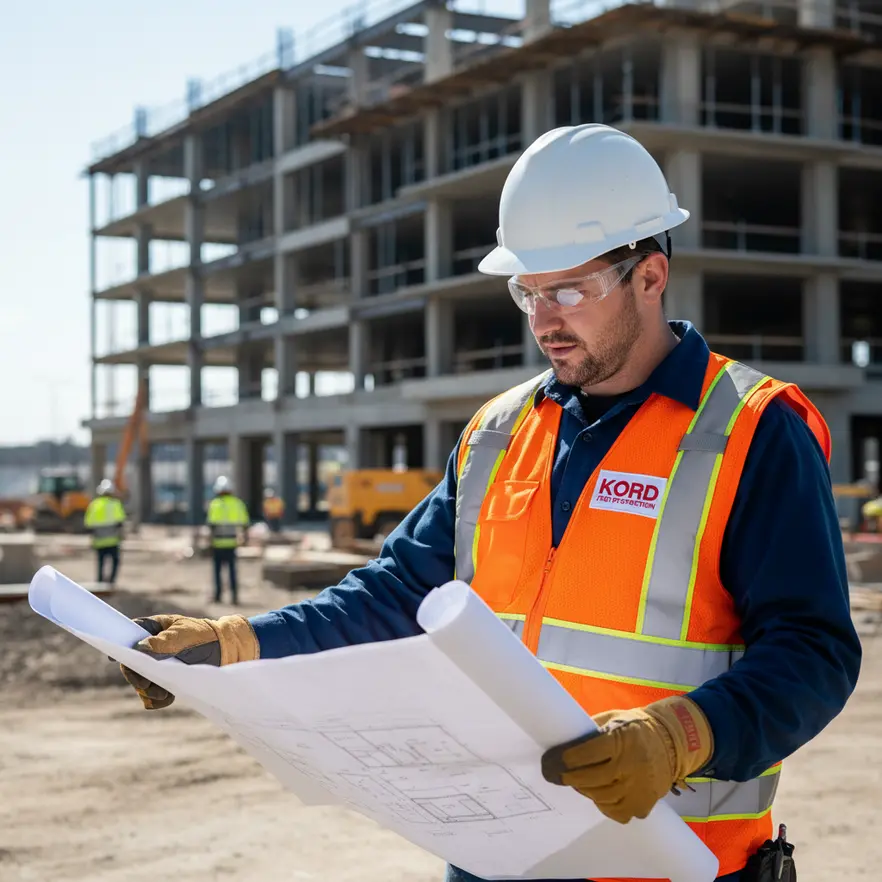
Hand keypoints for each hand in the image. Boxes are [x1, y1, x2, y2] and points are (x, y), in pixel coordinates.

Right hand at [119, 614, 258, 709]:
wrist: (228, 653)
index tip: (113, 655)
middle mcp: (151, 648)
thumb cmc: (206, 636)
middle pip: (130, 664)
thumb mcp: (186, 635)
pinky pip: (151, 697)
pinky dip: (157, 699)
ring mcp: (156, 667)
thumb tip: (139, 649)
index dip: (118, 643)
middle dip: (136, 676)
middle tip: (146, 683)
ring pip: (140, 683)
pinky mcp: (164, 683)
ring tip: (164, 692)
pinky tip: (170, 697)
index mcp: (154, 628)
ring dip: (148, 690)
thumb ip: (164, 641)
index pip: (130, 633)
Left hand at [541, 696, 712, 823]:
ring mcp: (640, 787)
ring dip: (586, 792)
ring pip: (603, 798)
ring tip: (579, 784)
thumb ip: (592, 730)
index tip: (557, 759)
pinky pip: (619, 813)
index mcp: (621, 740)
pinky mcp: (646, 803)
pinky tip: (601, 796)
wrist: (672, 741)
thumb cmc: (636, 727)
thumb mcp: (614, 719)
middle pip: (593, 779)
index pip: (588, 753)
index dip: (569, 758)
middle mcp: (631, 765)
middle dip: (571, 778)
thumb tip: (565, 739)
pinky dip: (606, 807)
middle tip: (560, 775)